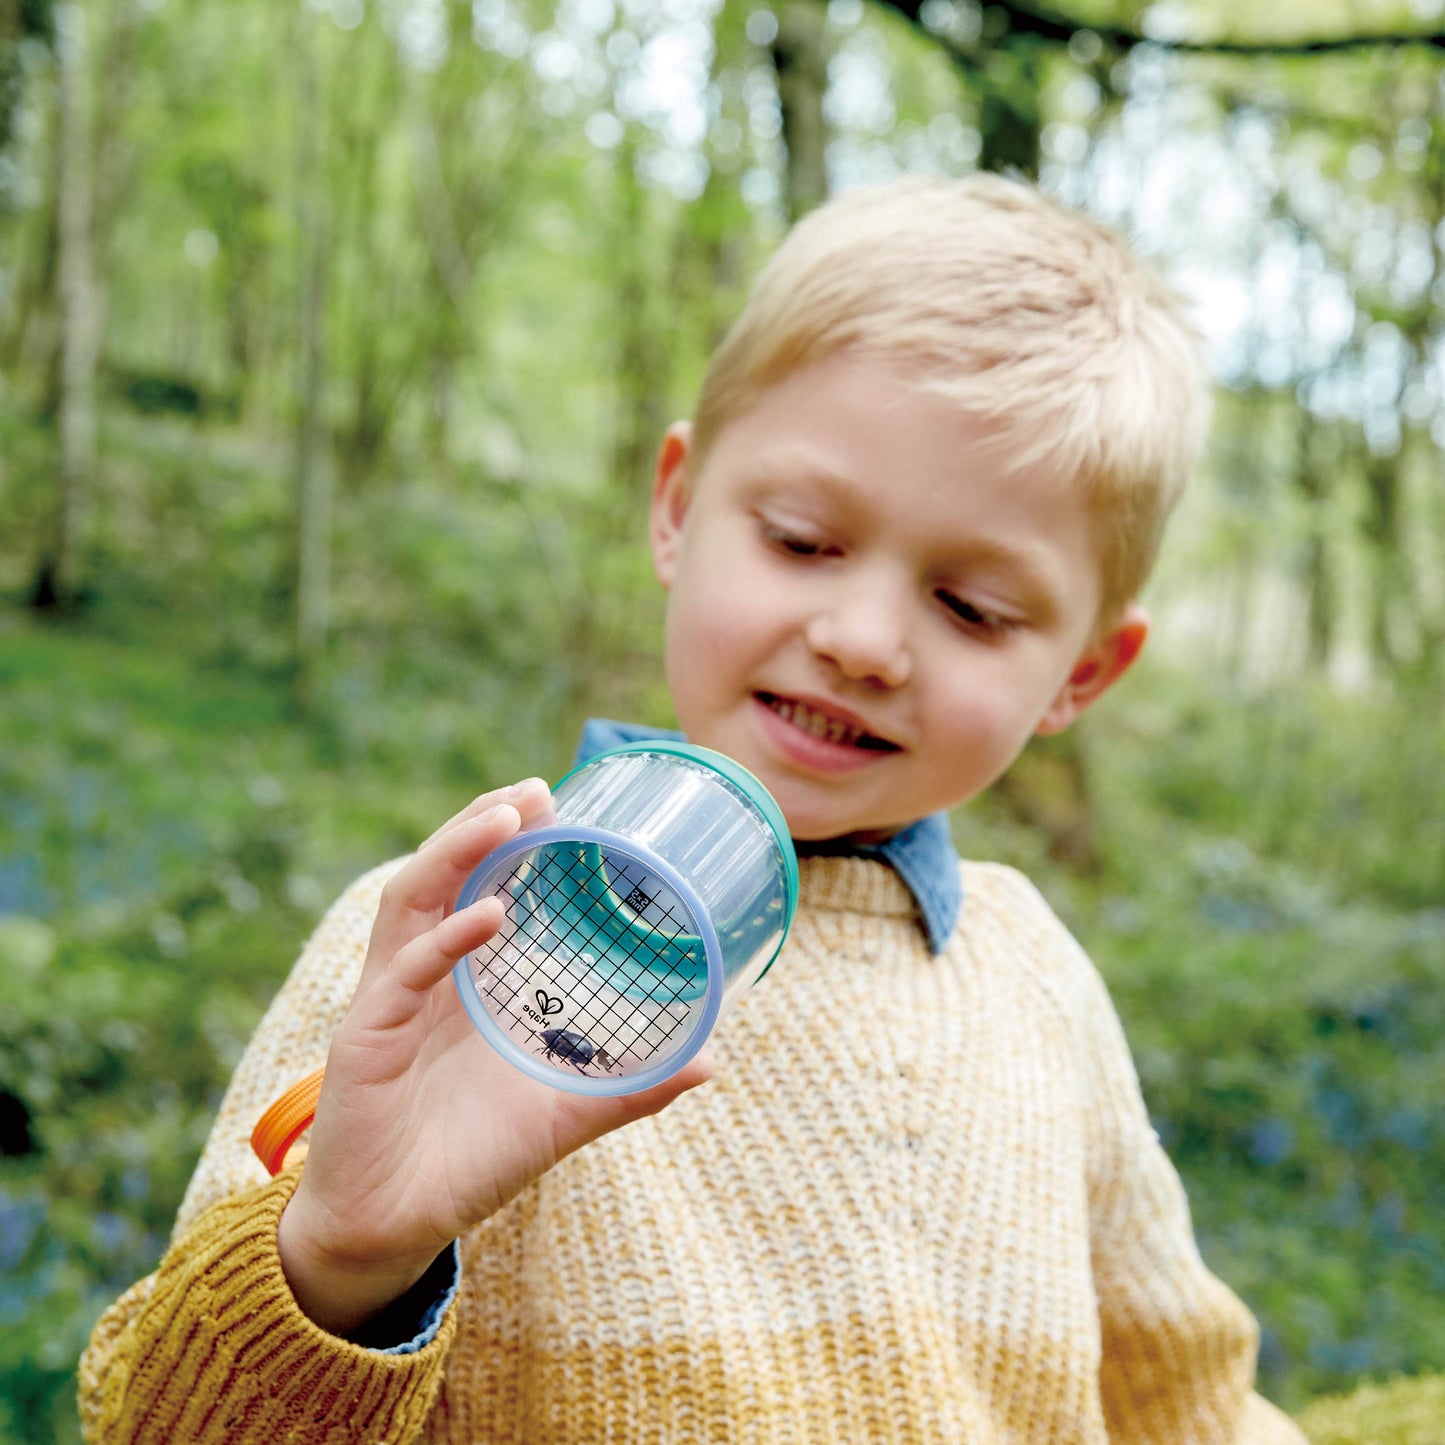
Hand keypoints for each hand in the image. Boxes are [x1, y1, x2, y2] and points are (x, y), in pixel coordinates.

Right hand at [276, 778, 712, 1333]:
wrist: (393, 1228)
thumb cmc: (470, 1161)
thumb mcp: (564, 1114)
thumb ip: (630, 1087)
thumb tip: (710, 1061)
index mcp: (460, 981)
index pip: (478, 884)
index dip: (510, 839)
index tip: (562, 804)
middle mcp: (419, 976)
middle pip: (442, 874)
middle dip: (483, 823)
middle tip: (537, 789)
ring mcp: (388, 1001)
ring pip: (412, 901)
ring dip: (456, 851)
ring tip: (508, 816)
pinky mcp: (365, 1038)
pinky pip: (403, 975)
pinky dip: (445, 940)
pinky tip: (490, 916)